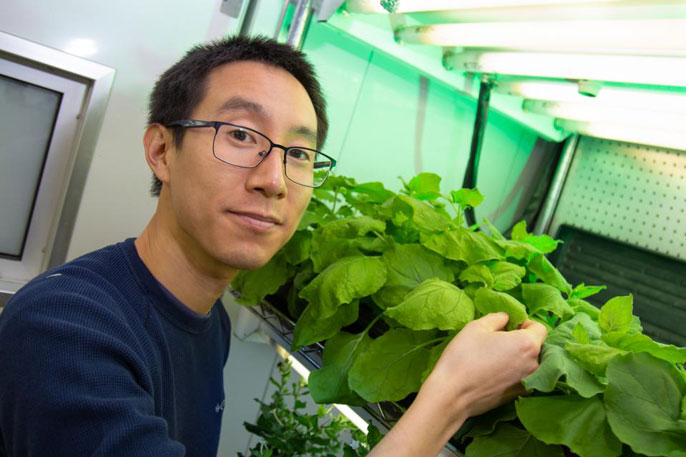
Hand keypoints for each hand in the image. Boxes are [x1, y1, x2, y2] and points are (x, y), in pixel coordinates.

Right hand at [368, 313, 545, 456]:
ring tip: (497, 357)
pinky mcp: (518, 395)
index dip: (526, 323)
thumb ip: (497, 318)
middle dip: (523, 340)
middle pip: (537, 347)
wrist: (452, 394)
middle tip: (501, 341)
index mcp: (527, 344)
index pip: (540, 328)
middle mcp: (534, 364)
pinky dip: (515, 372)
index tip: (510, 326)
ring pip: (531, 363)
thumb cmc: (464, 355)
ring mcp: (527, 382)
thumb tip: (506, 319)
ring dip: (520, 357)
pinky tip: (495, 372)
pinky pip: (523, 377)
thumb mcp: (476, 327)